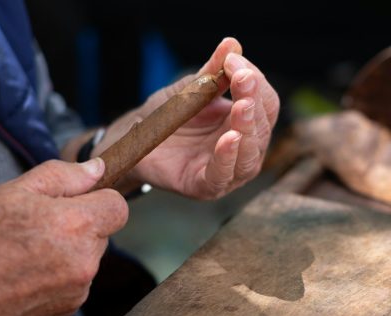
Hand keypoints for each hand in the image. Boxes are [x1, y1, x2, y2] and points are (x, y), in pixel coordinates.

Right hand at [0, 159, 127, 315]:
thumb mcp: (16, 192)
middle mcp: (84, 263)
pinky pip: (76, 285)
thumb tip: (98, 169)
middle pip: (102, 235)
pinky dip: (60, 279)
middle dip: (81, 228)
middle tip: (43, 228)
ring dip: (71, 254)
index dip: (101, 201)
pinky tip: (29, 275)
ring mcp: (76, 292)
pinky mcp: (65, 312)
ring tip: (30, 254)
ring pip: (88, 260)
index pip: (119, 208)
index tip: (82, 203)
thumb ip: (65, 176)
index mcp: (77, 227)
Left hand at [96, 37, 278, 198]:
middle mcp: (240, 150)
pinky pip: (222, 176)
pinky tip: (229, 139)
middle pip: (261, 129)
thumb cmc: (165, 117)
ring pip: (249, 156)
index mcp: (241, 125)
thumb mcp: (189, 91)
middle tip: (242, 79)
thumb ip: (211, 74)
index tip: (235, 61)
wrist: (134, 140)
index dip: (256, 83)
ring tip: (241, 106)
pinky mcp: (205, 187)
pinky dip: (227, 159)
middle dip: (254, 102)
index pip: (264, 105)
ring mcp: (225, 172)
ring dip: (247, 129)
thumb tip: (232, 44)